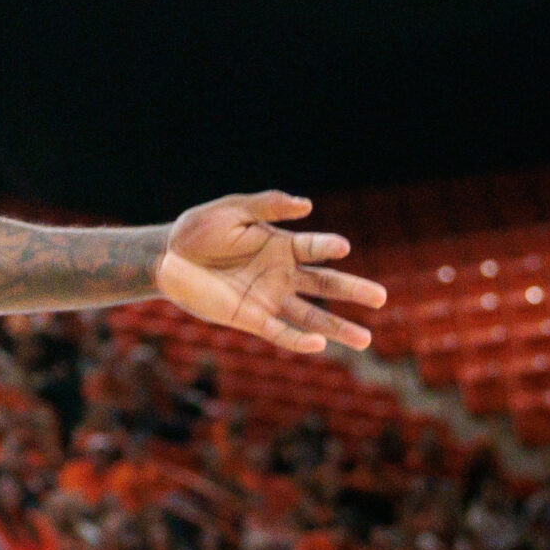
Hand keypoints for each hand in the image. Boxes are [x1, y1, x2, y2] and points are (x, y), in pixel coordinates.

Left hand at [153, 191, 386, 353]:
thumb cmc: (200, 229)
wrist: (168, 257)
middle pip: (325, 285)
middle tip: (381, 298)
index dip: (328, 247)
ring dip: (337, 328)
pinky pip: (279, 332)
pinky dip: (297, 340)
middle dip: (353, 291)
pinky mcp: (250, 318)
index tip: (342, 248)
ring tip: (365, 341)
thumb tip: (307, 204)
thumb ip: (268, 205)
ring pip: (310, 316)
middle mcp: (282, 274)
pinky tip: (318, 345)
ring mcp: (268, 298)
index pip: (313, 248)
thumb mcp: (233, 210)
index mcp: (282, 245)